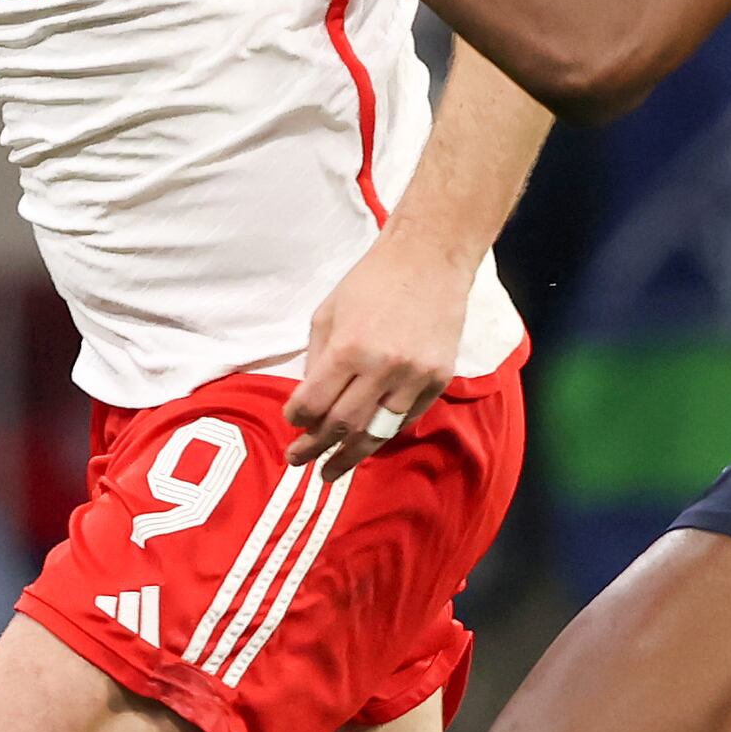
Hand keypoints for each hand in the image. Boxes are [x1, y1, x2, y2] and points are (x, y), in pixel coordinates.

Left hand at [288, 229, 472, 474]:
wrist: (430, 259)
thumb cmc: (372, 282)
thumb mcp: (328, 313)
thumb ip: (317, 360)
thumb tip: (307, 402)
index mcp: (348, 348)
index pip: (313, 403)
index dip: (297, 420)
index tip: (291, 424)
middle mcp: (382, 368)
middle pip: (342, 426)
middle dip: (315, 448)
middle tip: (299, 461)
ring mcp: (415, 377)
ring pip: (377, 432)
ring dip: (350, 456)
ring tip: (330, 472)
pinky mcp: (439, 380)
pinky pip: (406, 419)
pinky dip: (384, 434)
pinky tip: (367, 443)